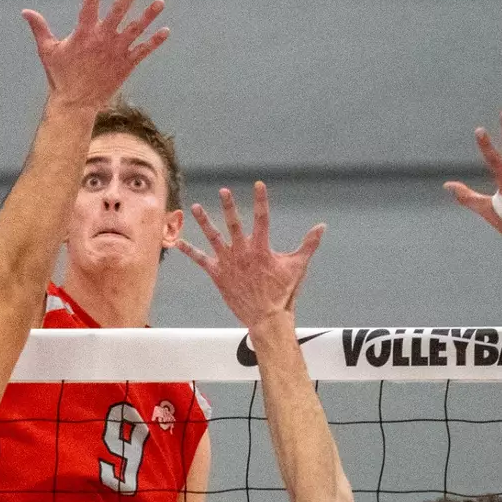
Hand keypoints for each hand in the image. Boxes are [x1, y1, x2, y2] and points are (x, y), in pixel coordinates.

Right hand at [21, 0, 168, 109]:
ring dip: (148, 15)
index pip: (89, 2)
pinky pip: (143, 51)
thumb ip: (39, 28)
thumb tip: (25, 11)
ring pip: (136, 29)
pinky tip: (166, 30)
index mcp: (84, 33)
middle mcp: (103, 39)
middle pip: (119, 11)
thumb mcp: (47, 51)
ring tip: (160, 2)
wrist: (75, 104)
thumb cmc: (60, 77)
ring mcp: (117, 52)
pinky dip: (154, 41)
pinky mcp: (126, 65)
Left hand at [177, 182, 324, 327]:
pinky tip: (179, 242)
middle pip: (234, 224)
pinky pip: (201, 260)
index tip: (258, 184)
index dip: (260, 200)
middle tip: (223, 190)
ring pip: (214, 238)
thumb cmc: (283, 292)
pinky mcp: (218, 274)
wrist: (266, 317)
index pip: (262, 218)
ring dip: (204, 222)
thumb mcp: (298, 267)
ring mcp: (228, 263)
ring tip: (196, 207)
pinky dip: (190, 251)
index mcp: (261, 248)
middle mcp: (242, 252)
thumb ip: (309, 244)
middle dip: (229, 206)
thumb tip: (322, 226)